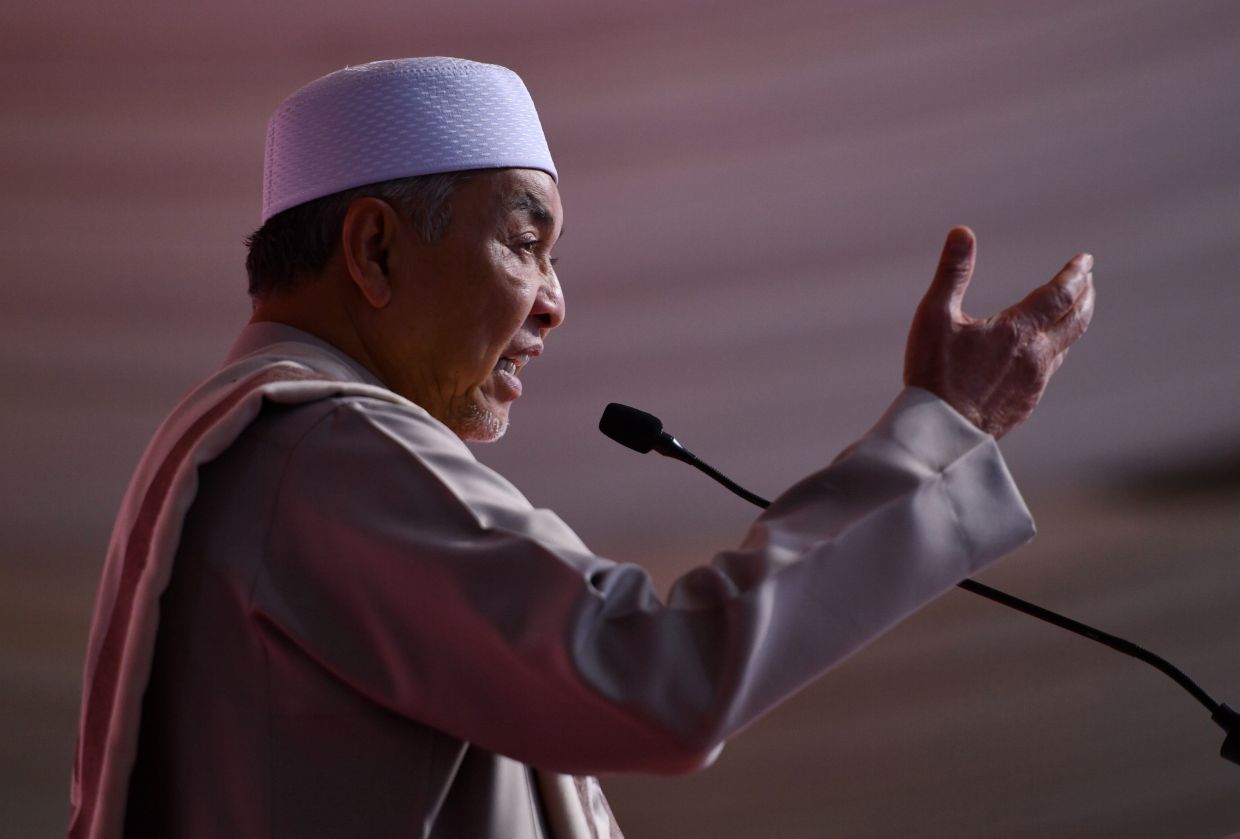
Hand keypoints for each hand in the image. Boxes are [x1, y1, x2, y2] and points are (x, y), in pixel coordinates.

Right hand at [903, 226, 1094, 438]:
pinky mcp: (1026, 404)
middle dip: (1084, 295)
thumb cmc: (932, 373)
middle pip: (1076, 319)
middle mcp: (1036, 356)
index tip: (1085, 260)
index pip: (1060, 294)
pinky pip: (1049, 369)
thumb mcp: (934, 316)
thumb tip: (962, 232)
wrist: (939, 432)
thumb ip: (952, 272)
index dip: (1075, 274)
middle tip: (1087, 279)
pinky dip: (1056, 349)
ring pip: (1066, 345)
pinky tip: (1044, 351)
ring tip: (1071, 309)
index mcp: (1018, 331)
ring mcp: (1035, 383)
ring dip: (1074, 321)